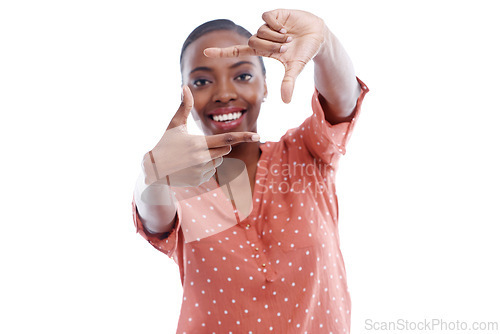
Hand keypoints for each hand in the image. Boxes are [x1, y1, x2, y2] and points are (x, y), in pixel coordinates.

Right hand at [143, 85, 259, 186]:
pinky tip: (189, 167)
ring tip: (191, 157)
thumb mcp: (175, 125)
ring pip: (218, 161)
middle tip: (201, 145)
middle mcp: (202, 159)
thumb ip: (184, 106)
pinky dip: (204, 168)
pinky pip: (211, 172)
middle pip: (225, 149)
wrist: (154, 169)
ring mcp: (201, 172)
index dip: (244, 136)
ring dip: (211, 157)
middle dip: (219, 145)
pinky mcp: (199, 181)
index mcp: (199, 143)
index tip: (258, 135)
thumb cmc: (165, 143)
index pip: (227, 139)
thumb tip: (185, 86)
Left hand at [204, 9, 325, 102]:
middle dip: (270, 47)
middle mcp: (262, 37)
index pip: (238, 51)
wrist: (318, 36)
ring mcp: (268, 25)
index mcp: (263, 50)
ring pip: (260, 31)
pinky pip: (266, 18)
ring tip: (289, 39)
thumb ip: (288, 83)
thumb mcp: (295, 68)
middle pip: (253, 42)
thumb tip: (286, 102)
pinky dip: (277, 25)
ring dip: (276, 38)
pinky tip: (286, 27)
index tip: (206, 52)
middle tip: (286, 49)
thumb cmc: (304, 52)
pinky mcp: (274, 14)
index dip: (222, 52)